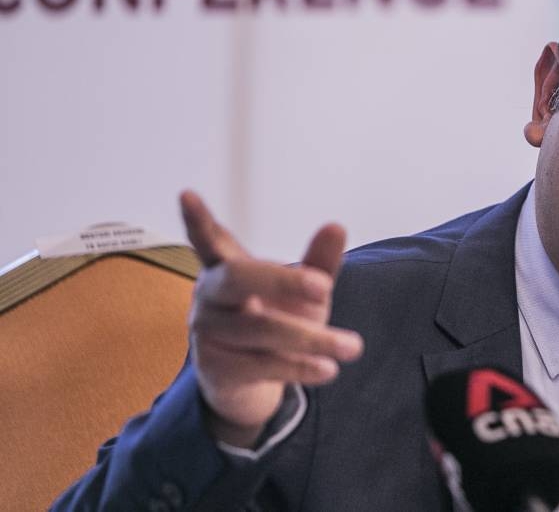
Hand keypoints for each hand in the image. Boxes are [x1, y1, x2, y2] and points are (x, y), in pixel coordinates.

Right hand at [180, 190, 363, 446]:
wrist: (249, 383)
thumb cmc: (274, 321)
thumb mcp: (303, 293)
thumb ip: (319, 263)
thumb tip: (336, 225)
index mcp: (227, 267)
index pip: (209, 239)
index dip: (197, 219)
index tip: (186, 194)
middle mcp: (210, 295)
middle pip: (238, 278)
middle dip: (283, 280)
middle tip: (324, 287)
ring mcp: (208, 331)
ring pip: (261, 329)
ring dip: (312, 339)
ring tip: (352, 346)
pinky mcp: (215, 367)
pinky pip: (262, 364)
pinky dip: (300, 366)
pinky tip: (328, 369)